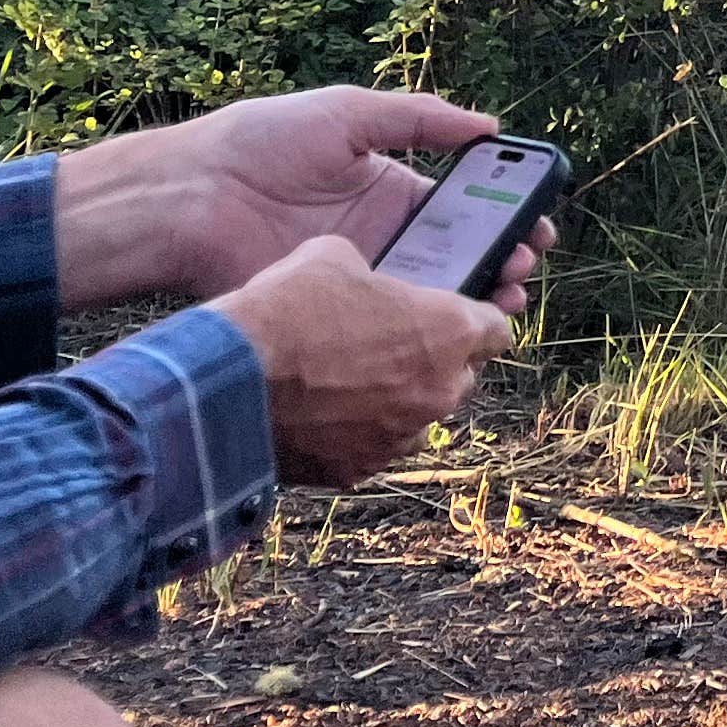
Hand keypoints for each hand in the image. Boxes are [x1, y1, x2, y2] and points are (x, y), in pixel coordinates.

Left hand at [53, 85, 551, 312]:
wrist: (190, 197)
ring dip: (472, 297)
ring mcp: (358, 278)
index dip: (503, 216)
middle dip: (500, 261)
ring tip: (504, 295)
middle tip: (524, 264)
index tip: (537, 223)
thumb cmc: (262, 142)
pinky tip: (452, 324)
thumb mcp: (348, 113)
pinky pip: (386, 322)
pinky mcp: (331, 310)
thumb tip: (488, 126)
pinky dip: (424, 326)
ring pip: (431, 297)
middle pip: (458, 258)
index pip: (463, 209)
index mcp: (390, 189)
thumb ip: (419, 118)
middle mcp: (382, 238)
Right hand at [209, 237, 512, 487]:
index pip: (497, 326)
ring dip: (398, 399)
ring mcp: (400, 437)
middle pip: (460, 375)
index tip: (457, 315)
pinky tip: (321, 412)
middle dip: (436, 360)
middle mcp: (438, 390)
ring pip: (418, 416)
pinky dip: (356, 432)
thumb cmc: (287, 307)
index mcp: (448, 331)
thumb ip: (371, 272)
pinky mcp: (357, 470)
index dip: (477, 317)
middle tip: (394, 342)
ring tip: (350, 379)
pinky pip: (372, 446)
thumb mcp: (333, 255)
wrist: (229, 381)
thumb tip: (363, 282)